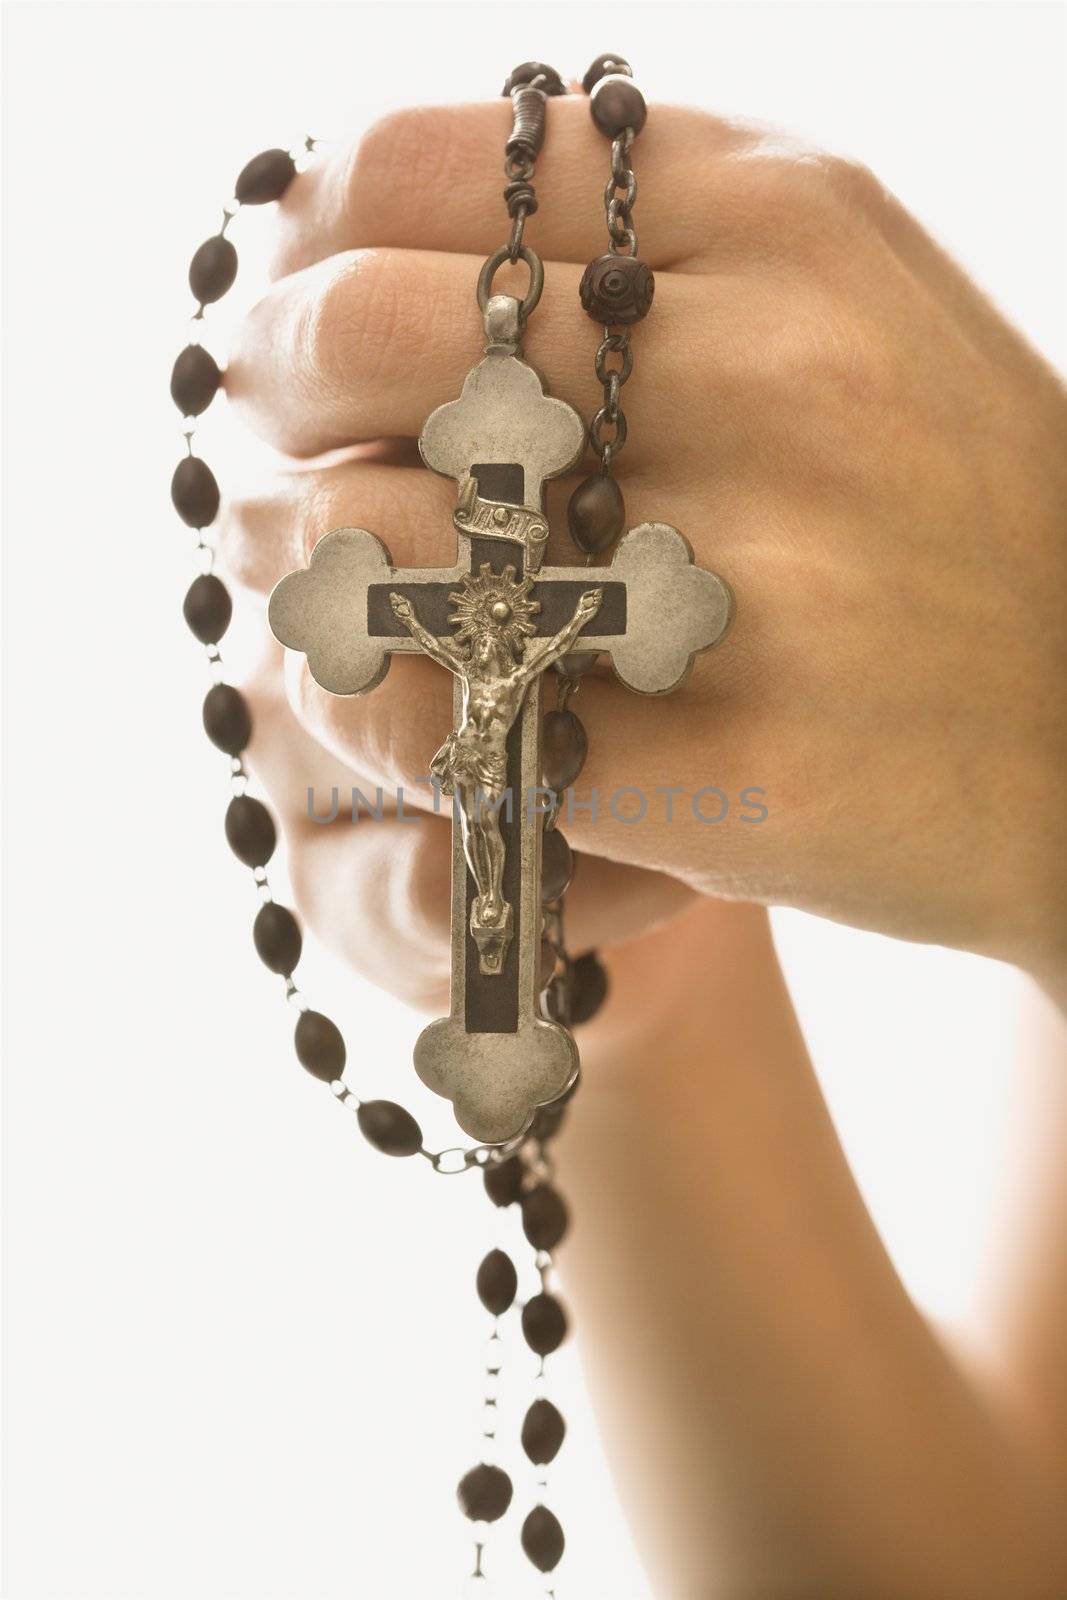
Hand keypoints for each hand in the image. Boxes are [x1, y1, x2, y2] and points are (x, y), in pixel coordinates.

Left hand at [221, 97, 1066, 1001]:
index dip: (305, 232)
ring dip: (302, 556)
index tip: (287, 290)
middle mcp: (776, 378)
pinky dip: (385, 711)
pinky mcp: (737, 770)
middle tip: (261, 428)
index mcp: (791, 225)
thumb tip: (385, 221)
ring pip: (382, 538)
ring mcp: (761, 582)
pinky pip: (455, 728)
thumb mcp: (845, 305)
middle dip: (270, 380)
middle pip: (374, 333)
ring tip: (311, 566)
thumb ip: (653, 238)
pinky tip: (402, 694)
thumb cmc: (946, 516)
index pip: (429, 167)